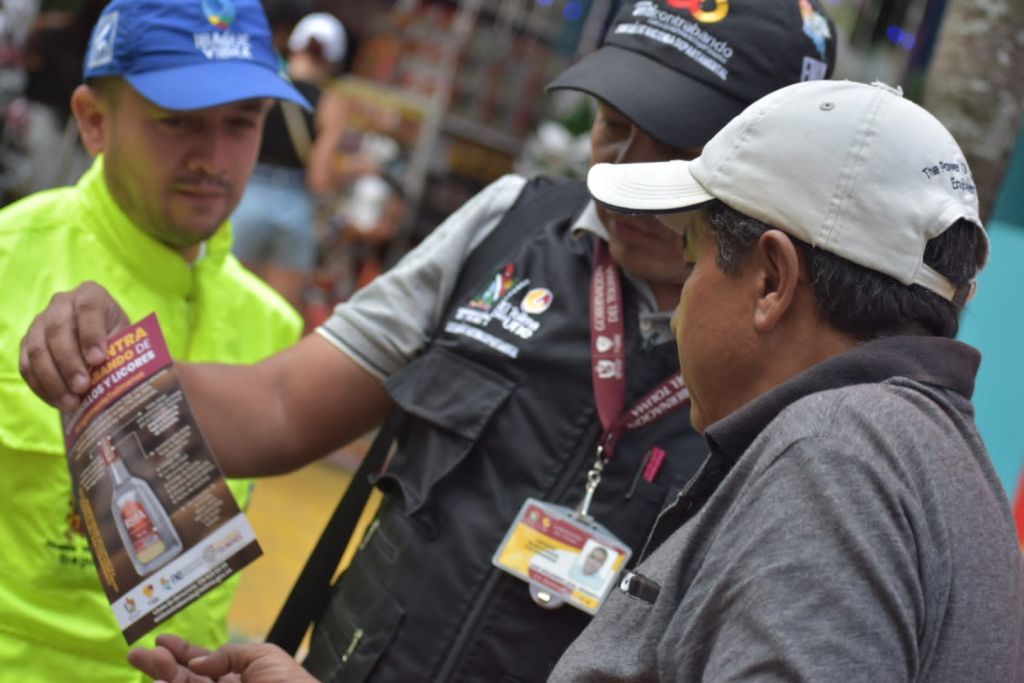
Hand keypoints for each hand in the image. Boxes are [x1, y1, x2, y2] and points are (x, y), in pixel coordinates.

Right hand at [18, 281, 129, 411]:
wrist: (98, 339)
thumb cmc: (118, 336)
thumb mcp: (126, 336)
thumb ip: (121, 349)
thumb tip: (117, 376)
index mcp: (90, 294)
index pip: (88, 309)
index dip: (91, 335)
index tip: (98, 359)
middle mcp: (61, 303)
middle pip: (58, 331)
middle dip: (69, 362)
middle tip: (82, 387)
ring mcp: (40, 322)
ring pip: (38, 350)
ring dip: (53, 380)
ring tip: (71, 402)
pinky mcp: (28, 342)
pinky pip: (27, 365)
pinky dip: (41, 386)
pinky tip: (57, 401)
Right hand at [128, 634, 315, 682]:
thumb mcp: (263, 657)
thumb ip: (228, 655)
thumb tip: (196, 660)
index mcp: (237, 678)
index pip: (202, 666)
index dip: (181, 653)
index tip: (160, 640)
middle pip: (185, 681)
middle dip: (162, 667)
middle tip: (138, 654)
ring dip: (164, 679)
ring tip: (150, 662)